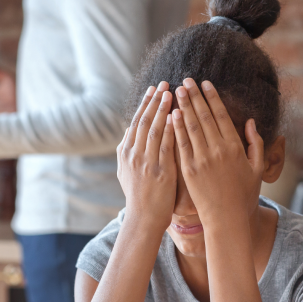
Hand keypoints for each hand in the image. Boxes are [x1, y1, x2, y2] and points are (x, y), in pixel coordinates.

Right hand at [117, 82, 176, 230]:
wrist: (143, 219)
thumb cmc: (138, 196)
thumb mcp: (125, 172)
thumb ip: (127, 152)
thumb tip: (128, 133)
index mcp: (125, 153)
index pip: (136, 122)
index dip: (145, 104)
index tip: (153, 89)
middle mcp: (133, 155)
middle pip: (145, 121)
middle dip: (155, 101)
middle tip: (164, 83)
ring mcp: (146, 163)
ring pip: (155, 130)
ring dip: (163, 110)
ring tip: (172, 93)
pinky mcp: (160, 171)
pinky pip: (166, 146)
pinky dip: (171, 130)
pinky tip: (178, 116)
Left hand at [171, 78, 263, 228]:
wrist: (227, 219)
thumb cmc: (244, 195)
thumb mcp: (257, 168)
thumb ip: (256, 143)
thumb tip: (249, 121)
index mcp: (235, 147)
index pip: (221, 116)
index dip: (212, 97)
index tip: (205, 83)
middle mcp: (218, 150)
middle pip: (204, 116)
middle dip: (194, 96)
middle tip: (186, 80)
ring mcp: (202, 160)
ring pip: (191, 127)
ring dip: (183, 106)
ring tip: (176, 91)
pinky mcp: (189, 170)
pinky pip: (181, 144)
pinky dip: (177, 128)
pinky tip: (172, 114)